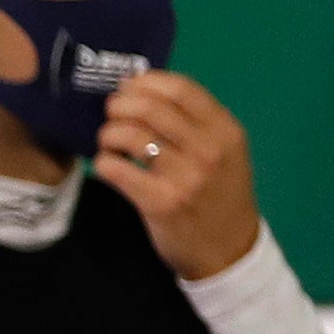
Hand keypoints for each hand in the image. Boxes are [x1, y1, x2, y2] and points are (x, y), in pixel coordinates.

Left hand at [92, 70, 259, 280]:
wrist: (229, 251)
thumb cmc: (220, 196)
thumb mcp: (225, 153)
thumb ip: (195, 124)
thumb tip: (144, 92)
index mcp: (225, 131)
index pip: (181, 90)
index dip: (146, 82)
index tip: (129, 87)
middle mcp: (208, 150)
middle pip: (150, 108)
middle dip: (120, 105)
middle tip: (111, 113)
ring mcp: (185, 177)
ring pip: (130, 135)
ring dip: (109, 133)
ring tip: (108, 140)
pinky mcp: (160, 203)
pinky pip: (117, 169)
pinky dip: (104, 162)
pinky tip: (108, 166)